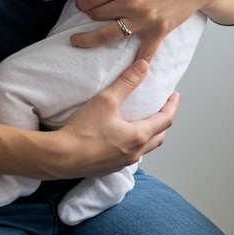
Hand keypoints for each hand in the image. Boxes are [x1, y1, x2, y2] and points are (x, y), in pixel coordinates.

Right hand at [44, 60, 178, 178]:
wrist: (59, 158)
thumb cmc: (82, 130)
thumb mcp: (106, 100)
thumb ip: (127, 82)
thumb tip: (144, 65)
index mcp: (138, 136)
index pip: (165, 120)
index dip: (172, 106)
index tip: (174, 96)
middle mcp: (134, 153)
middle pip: (159, 137)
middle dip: (163, 122)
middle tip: (162, 109)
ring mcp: (121, 163)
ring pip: (144, 149)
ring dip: (148, 136)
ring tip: (143, 123)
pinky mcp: (108, 169)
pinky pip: (128, 156)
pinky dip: (133, 145)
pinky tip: (122, 139)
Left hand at [69, 0, 219, 64]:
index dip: (82, 2)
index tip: (82, 4)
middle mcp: (130, 4)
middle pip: (96, 16)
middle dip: (89, 15)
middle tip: (88, 15)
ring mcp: (144, 20)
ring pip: (108, 35)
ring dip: (90, 40)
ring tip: (78, 42)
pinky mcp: (158, 31)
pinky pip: (145, 53)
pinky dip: (136, 64)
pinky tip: (126, 71)